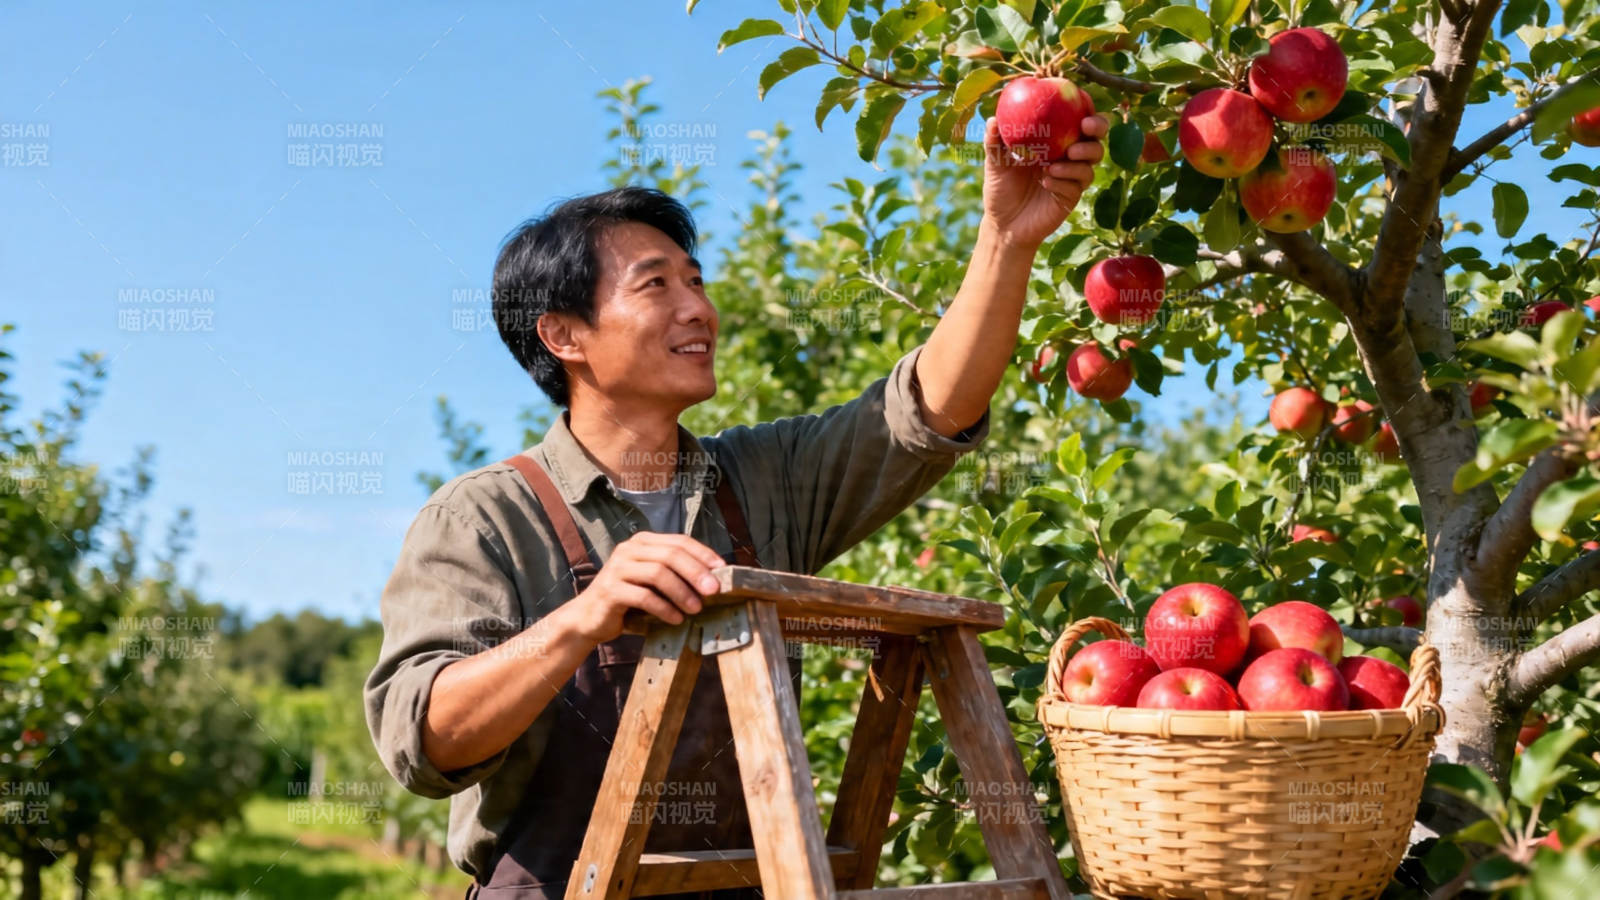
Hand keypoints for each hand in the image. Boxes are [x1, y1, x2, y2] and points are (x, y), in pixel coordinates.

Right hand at [566, 532, 725, 643]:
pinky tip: (676, 618)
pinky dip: (664, 608)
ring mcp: (617, 568)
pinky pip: (643, 596)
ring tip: (696, 609)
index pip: (678, 541)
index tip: (722, 569)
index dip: (703, 554)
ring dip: (682, 592)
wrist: (589, 618)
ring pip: (658, 574)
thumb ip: (674, 575)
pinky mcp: (610, 590)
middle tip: (714, 590)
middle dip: (696, 573)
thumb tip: (714, 581)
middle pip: (670, 555)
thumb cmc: (628, 600)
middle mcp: (628, 550)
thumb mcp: (652, 582)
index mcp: (642, 543)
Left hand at [980, 114, 1107, 249]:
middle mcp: (1068, 159)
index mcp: (1055, 143)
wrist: (1003, 223)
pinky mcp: (1070, 198)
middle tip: (1084, 128)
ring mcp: (1072, 179)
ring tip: (1053, 165)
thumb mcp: (995, 163)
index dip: (1086, 110)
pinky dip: (1063, 182)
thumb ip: (995, 141)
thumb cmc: (1000, 188)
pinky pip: (1075, 187)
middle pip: (1096, 140)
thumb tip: (993, 119)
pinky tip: (1046, 182)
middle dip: (1097, 131)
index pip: (1077, 122)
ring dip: (1076, 162)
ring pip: (1090, 165)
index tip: (1082, 104)